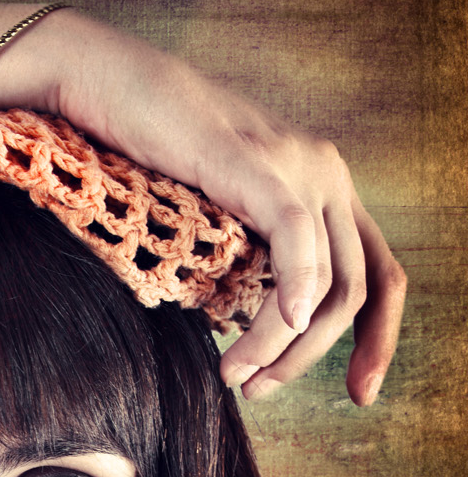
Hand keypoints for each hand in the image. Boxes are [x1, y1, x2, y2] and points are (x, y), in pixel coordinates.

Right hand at [0, 4, 405, 406]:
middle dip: (318, 358)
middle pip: (359, 290)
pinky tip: (277, 330)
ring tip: (237, 376)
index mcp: (320, 187)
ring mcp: (298, 164)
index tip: (359, 393)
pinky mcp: (258, 164)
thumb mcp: (209, 219)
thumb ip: (245, 260)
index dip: (377, 340)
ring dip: (285, 345)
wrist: (97, 82)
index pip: (378, 273)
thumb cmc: (139, 156)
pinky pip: (297, 242)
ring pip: (327, 281)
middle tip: (259, 394)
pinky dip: (294, 294)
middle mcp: (325, 172)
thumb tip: (253, 328)